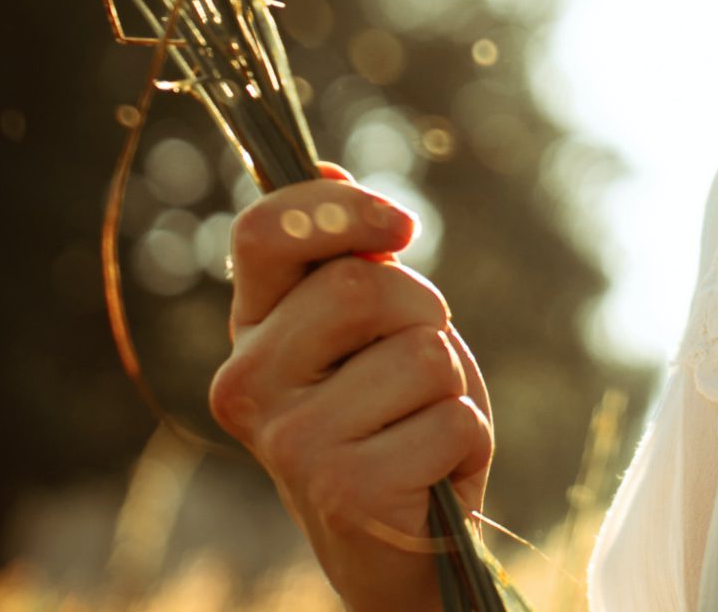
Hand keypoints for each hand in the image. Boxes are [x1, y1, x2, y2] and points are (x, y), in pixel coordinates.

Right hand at [209, 163, 494, 611]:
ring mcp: (292, 442)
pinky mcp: (347, 490)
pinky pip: (454, 417)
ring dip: (452, 385)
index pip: (268, 230)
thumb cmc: (391, 422)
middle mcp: (248, 384)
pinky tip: (434, 474)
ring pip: (423, 352)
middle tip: (416, 369)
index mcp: (250, 331)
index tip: (399, 227)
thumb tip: (323, 163)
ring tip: (421, 427)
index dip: (340, 207)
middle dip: (423, 313)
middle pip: (364, 285)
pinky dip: (468, 440)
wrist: (400, 554)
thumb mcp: (368, 331)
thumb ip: (344, 258)